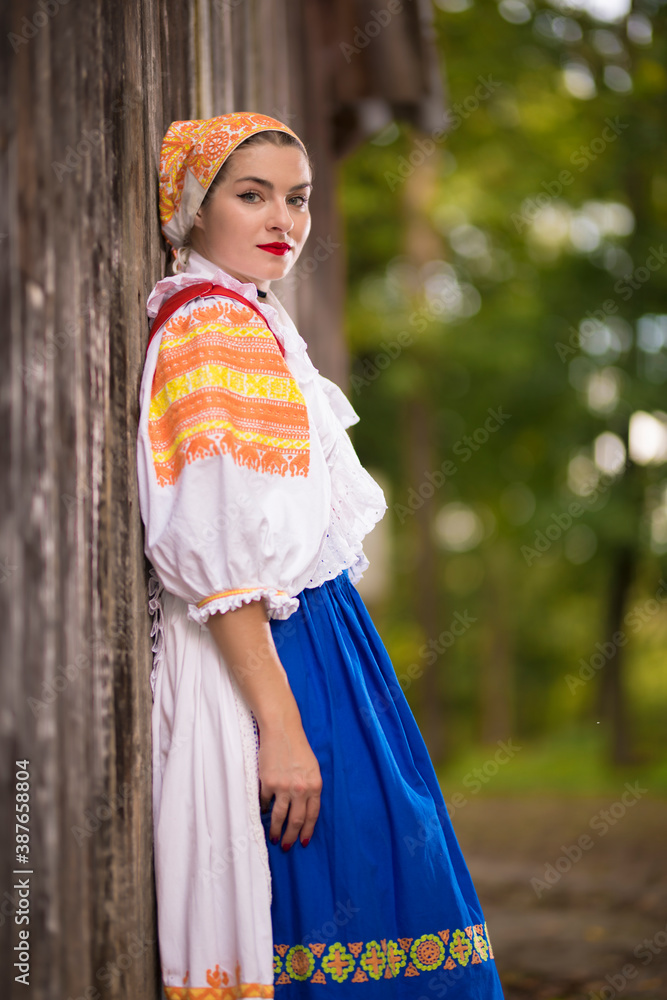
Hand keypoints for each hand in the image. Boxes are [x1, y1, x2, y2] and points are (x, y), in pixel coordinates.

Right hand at [258, 722, 321, 849]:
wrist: (282, 730)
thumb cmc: (298, 748)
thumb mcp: (312, 768)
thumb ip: (310, 788)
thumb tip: (303, 809)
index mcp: (315, 785)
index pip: (312, 815)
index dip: (307, 831)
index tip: (302, 842)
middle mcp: (301, 789)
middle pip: (296, 821)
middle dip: (291, 837)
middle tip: (286, 846)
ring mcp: (284, 787)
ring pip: (279, 817)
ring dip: (275, 830)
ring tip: (273, 837)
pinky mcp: (268, 783)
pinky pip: (265, 803)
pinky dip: (263, 809)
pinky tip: (263, 813)